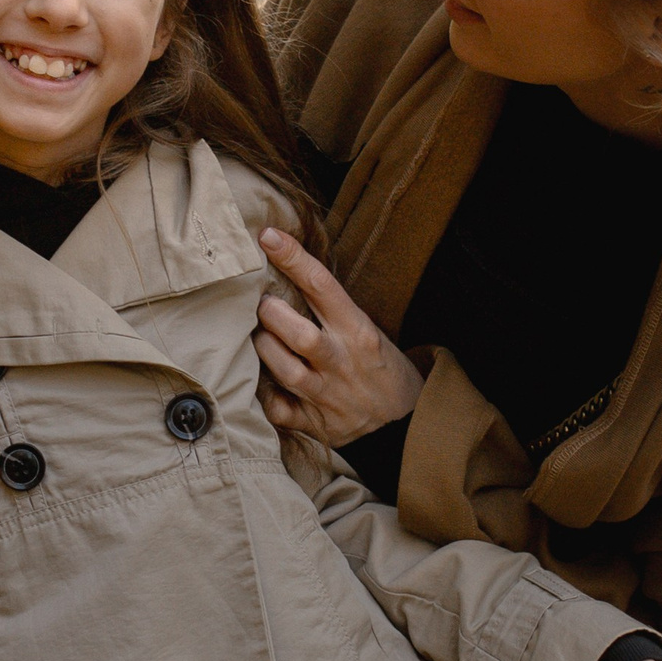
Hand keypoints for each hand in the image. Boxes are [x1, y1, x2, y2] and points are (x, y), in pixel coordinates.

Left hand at [254, 228, 426, 446]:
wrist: (403, 420)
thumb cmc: (375, 363)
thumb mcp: (364, 328)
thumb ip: (327, 307)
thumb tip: (281, 269)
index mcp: (357, 330)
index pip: (322, 285)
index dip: (292, 258)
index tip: (267, 236)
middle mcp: (342, 361)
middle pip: (300, 334)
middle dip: (271, 314)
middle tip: (260, 304)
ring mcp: (329, 394)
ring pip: (285, 370)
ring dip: (263, 349)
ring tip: (258, 337)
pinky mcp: (316, 423)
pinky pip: (278, 409)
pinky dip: (265, 395)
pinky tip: (262, 382)